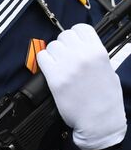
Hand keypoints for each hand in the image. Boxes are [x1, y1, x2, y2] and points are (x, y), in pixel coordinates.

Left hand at [38, 23, 126, 149]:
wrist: (99, 120)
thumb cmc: (106, 99)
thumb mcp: (108, 70)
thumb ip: (95, 56)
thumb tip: (82, 47)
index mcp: (98, 52)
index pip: (81, 28)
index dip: (76, 34)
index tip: (74, 41)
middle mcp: (82, 56)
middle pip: (64, 36)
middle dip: (64, 44)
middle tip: (66, 55)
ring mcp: (67, 66)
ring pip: (52, 46)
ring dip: (53, 53)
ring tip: (59, 64)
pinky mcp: (55, 78)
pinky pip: (42, 58)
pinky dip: (44, 62)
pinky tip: (50, 69)